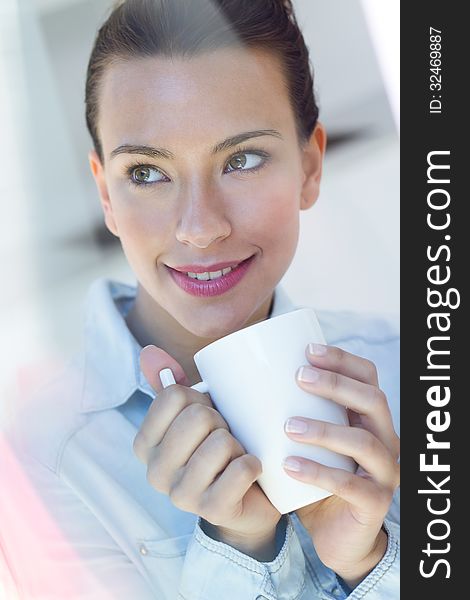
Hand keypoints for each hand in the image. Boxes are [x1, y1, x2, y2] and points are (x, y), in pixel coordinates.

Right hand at [133, 345, 280, 560]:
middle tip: (225, 438)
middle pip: (198, 417)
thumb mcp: (192, 417)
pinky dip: (253, 464)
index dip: (200, 399)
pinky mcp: (212, 510)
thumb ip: (169, 386)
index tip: (206, 417)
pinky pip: (241, 469)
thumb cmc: (217, 451)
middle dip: (221, 421)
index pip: (173, 396)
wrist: (247, 501)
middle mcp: (155, 472)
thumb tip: (149, 352)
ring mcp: (181, 496)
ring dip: (238, 445)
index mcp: (144, 444)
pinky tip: (249, 473)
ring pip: (221, 442)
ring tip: (234, 457)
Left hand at [283, 344, 399, 587]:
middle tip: (299, 377)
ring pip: (364, 442)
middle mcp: (385, 440)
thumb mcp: (308, 441)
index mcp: (369, 418)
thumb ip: (290, 413)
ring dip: (325, 429)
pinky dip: (319, 473)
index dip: (342, 359)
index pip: (368, 377)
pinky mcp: (374, 503)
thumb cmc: (315, 477)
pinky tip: (290, 466)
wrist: (335, 534)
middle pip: (373, 401)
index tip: (308, 350)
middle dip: (336, 384)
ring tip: (288, 425)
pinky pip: (352, 485)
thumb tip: (237, 381)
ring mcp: (384, 472)